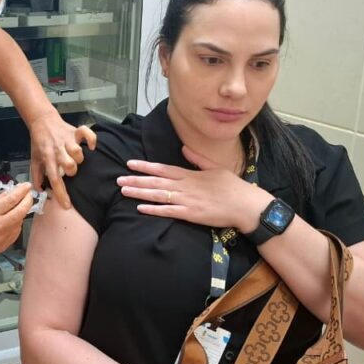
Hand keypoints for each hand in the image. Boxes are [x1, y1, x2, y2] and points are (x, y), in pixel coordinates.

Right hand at [0, 183, 32, 263]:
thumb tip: (13, 192)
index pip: (12, 199)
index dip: (22, 191)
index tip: (27, 186)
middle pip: (21, 211)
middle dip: (27, 201)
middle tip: (28, 195)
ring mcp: (3, 237)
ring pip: (20, 221)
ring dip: (20, 213)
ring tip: (15, 208)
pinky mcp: (6, 244)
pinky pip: (16, 230)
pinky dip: (16, 224)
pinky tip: (10, 221)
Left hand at [27, 111, 96, 208]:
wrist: (42, 121)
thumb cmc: (39, 142)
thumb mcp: (34, 160)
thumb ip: (36, 176)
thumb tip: (40, 190)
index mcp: (48, 158)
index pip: (54, 179)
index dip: (61, 193)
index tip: (67, 205)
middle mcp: (58, 150)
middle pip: (70, 165)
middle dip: (71, 170)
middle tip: (67, 168)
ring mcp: (67, 140)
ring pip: (78, 153)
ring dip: (78, 158)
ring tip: (73, 156)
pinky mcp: (74, 131)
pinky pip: (87, 133)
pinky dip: (91, 139)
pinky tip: (90, 146)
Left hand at [118, 147, 271, 231]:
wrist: (245, 205)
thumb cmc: (233, 187)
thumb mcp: (215, 168)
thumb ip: (197, 159)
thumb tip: (183, 148)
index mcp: (190, 174)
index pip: (163, 168)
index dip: (145, 166)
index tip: (130, 163)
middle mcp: (186, 186)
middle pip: (156, 181)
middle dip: (136, 180)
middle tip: (118, 179)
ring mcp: (187, 200)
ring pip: (158, 195)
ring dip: (140, 193)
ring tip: (124, 191)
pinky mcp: (191, 215)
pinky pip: (168, 212)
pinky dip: (154, 210)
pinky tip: (141, 208)